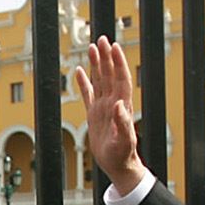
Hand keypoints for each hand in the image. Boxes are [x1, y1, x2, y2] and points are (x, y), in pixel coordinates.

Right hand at [72, 35, 146, 193]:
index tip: (113, 47)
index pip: (120, 79)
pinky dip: (84, 82)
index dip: (117, 63)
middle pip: (110, 74)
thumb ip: (123, 123)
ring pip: (100, 80)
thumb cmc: (123, 155)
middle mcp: (113, 102)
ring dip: (97, 64)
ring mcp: (104, 107)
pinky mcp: (95, 114)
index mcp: (122, 106)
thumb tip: (119, 104)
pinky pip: (88, 94)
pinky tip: (80, 70)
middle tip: (101, 39)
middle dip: (106, 57)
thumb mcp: (124, 141)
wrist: (118, 165)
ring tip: (92, 47)